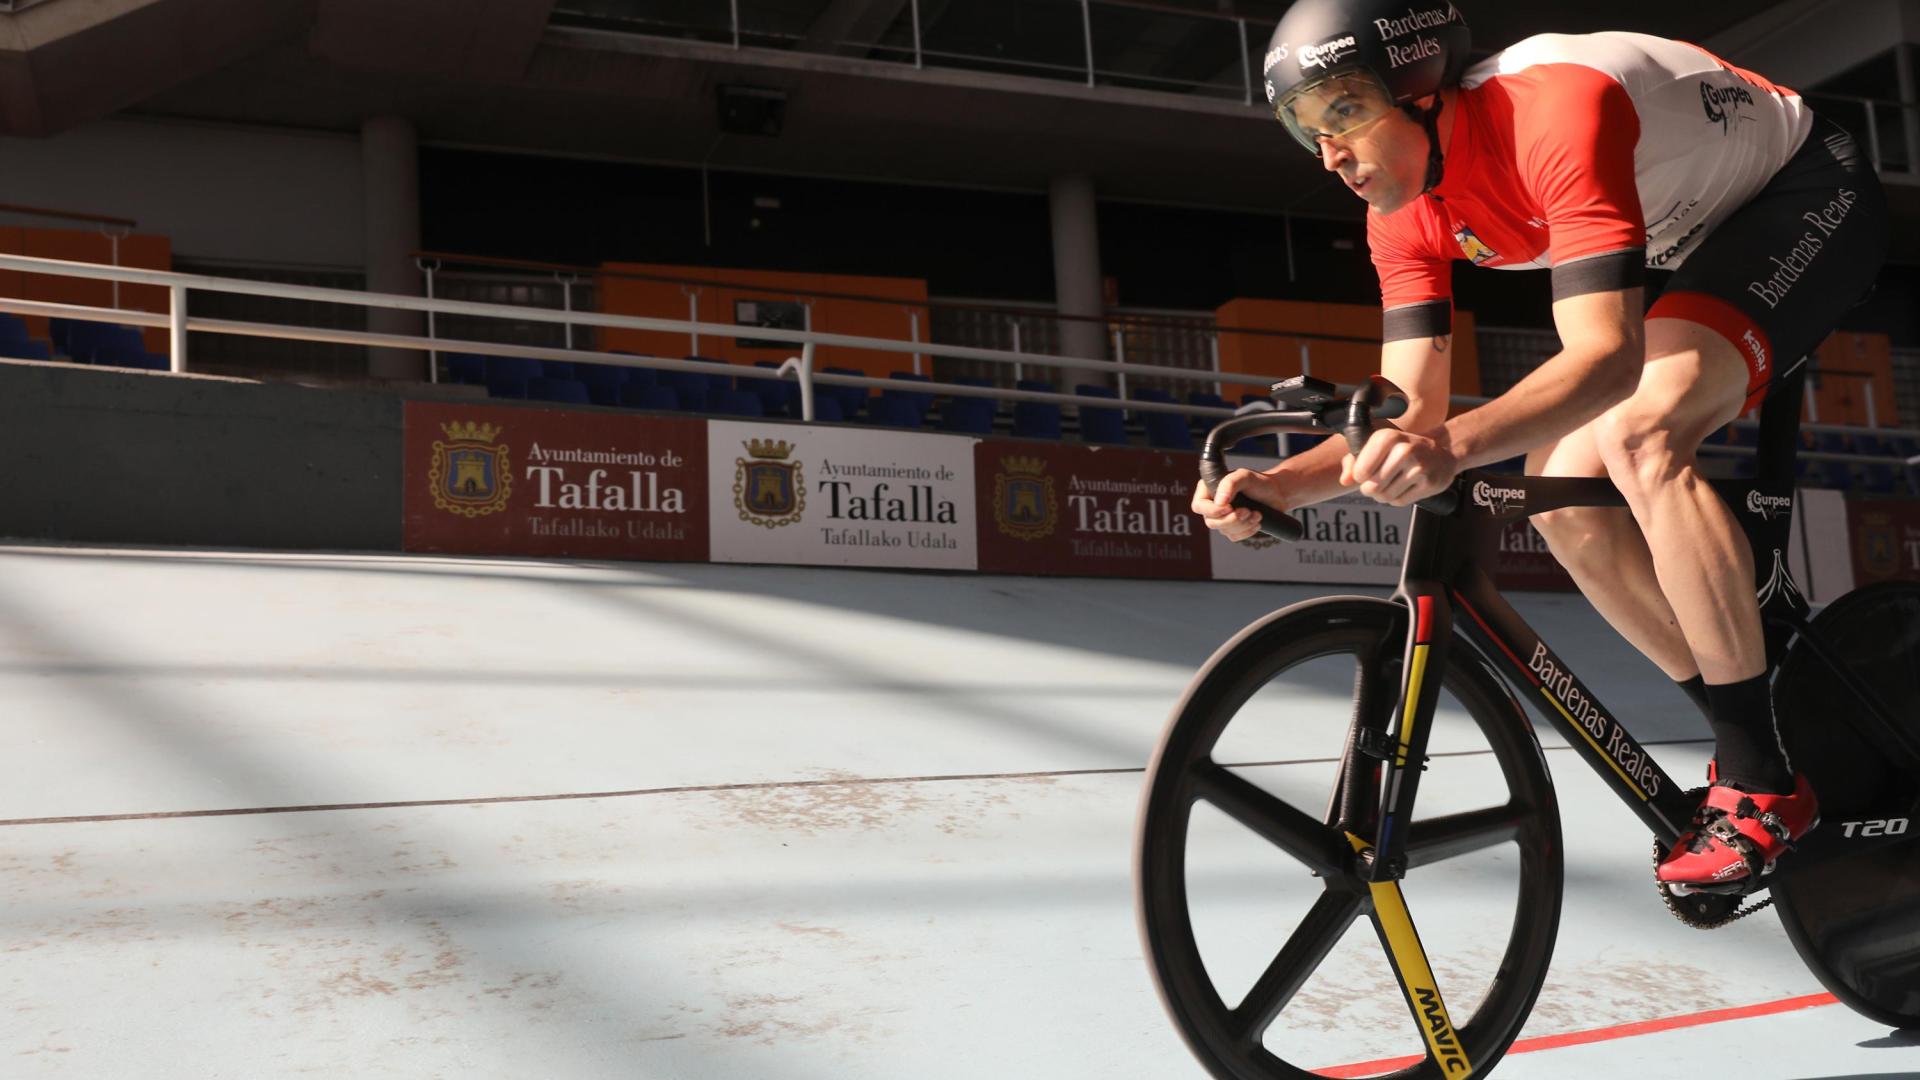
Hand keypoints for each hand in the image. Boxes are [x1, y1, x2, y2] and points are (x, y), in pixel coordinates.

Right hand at [1192, 470, 1285, 541]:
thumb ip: (1230, 483)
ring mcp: (1221, 519)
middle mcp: (1212, 505)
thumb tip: (1219, 502)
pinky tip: (1256, 521)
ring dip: (1243, 524)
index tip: (1229, 508)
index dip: (1212, 511)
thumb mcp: (1245, 476)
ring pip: (1223, 531)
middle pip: (1211, 522)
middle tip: (1247, 511)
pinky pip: (1234, 537)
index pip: (1199, 506)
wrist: (1275, 494)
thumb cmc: (1258, 482)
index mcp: (1209, 490)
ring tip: (1257, 514)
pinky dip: (1247, 531)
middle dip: (1232, 519)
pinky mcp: (1232, 529)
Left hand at [1342, 427, 1456, 505]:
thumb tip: (1345, 480)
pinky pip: (1400, 502)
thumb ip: (1353, 461)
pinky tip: (1405, 487)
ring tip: (1392, 484)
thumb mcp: (1376, 447)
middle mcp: (1404, 450)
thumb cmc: (1401, 450)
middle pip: (1372, 487)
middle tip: (1379, 481)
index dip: (1360, 477)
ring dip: (1383, 495)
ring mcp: (1418, 467)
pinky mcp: (1429, 483)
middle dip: (1371, 489)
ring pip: (1385, 497)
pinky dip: (1397, 499)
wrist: (1441, 453)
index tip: (1367, 472)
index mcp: (1387, 437)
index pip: (1361, 471)